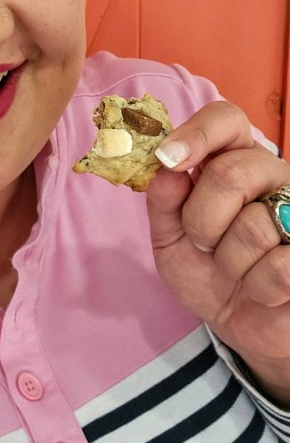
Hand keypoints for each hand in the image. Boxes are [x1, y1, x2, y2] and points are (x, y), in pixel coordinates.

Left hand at [146, 101, 289, 404]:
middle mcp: (272, 175)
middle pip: (231, 173)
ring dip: (229, 261)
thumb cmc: (206, 270)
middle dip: (201, 219)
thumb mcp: (170, 238)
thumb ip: (163, 202)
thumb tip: (168, 169)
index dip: (197, 134)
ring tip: (235, 269)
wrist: (241, 323)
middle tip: (202, 242)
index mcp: (234, 159)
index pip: (226, 119)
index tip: (169, 159)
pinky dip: (256, 286)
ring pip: (254, 225)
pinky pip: (279, 266)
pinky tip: (261, 290)